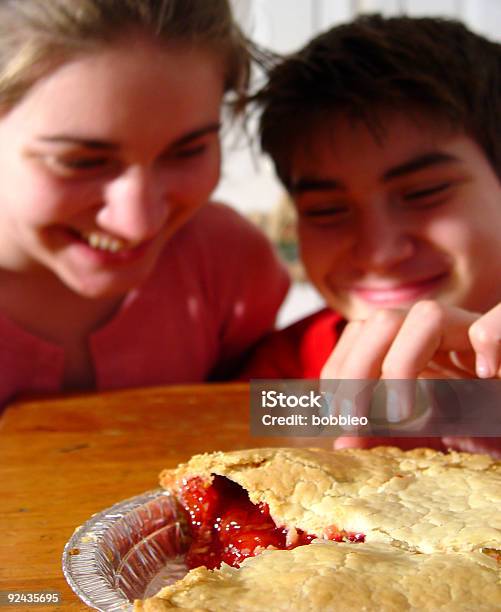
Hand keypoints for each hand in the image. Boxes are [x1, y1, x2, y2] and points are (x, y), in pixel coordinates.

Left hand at [321, 301, 500, 454]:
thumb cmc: (474, 428)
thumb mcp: (424, 436)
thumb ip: (385, 435)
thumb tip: (342, 443)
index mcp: (408, 343)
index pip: (359, 335)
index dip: (339, 372)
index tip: (337, 419)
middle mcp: (435, 331)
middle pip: (383, 321)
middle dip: (357, 371)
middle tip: (355, 422)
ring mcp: (471, 332)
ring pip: (428, 315)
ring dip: (402, 364)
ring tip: (401, 414)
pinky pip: (499, 319)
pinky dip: (489, 339)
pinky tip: (485, 375)